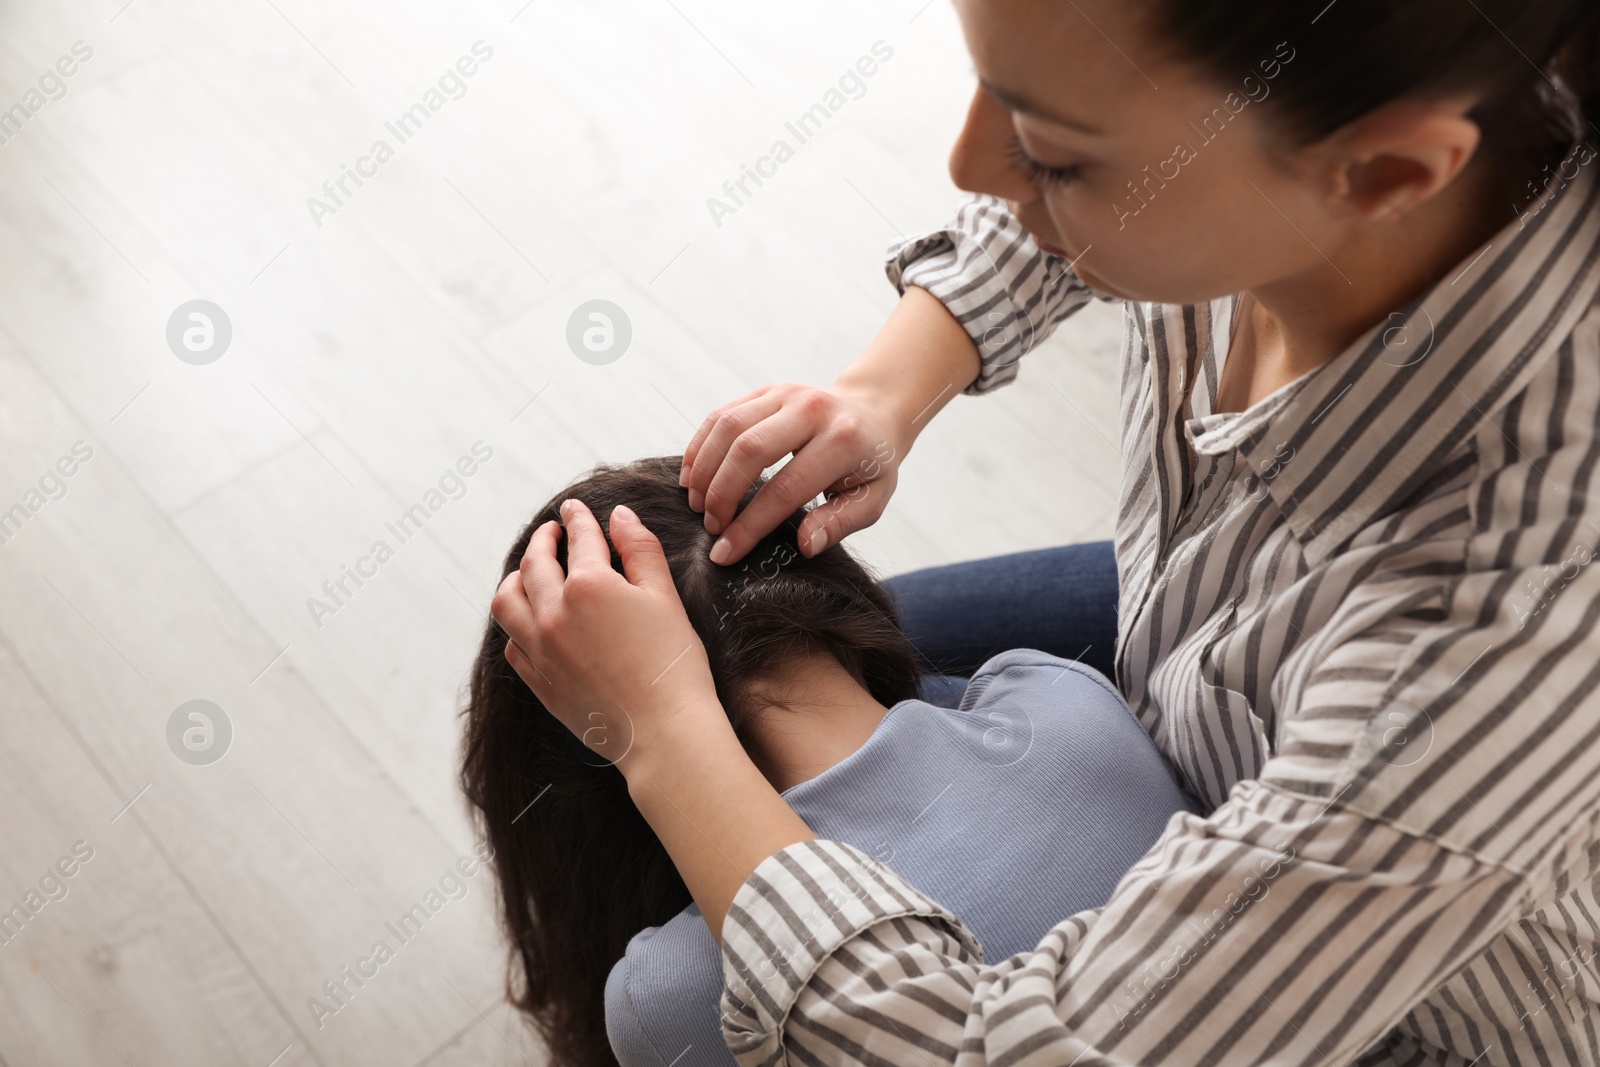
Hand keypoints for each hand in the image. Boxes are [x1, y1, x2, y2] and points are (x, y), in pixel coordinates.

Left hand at [489, 499, 725, 774]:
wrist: (663, 732)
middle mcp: (554, 613)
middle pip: (534, 563)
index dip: (578, 518)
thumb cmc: (673, 665)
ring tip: (528, 572)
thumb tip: (619, 515)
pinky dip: (517, 626)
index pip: (579, 538)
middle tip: (550, 531)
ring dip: (515, 579)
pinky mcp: (539, 682)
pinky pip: (512, 645)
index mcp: (589, 586)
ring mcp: (541, 650)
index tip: (574, 508)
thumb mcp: (664, 597)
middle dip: (542, 540)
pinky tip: (531, 622)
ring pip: (507, 603)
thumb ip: (640, 549)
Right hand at [679, 383, 904, 566]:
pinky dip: (700, 446)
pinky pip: (721, 415)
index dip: (750, 525)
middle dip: (721, 494)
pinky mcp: (766, 390)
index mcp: (843, 441)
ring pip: (728, 428)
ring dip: (705, 470)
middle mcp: (811, 409)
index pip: (785, 488)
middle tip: (711, 527)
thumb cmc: (870, 466)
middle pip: (749, 450)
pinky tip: (692, 477)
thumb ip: (839, 523)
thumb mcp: (870, 500)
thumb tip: (805, 545)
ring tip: (697, 505)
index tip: (724, 553)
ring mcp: (785, 394)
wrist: (872, 414)